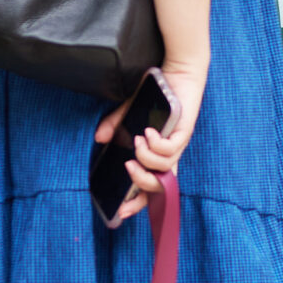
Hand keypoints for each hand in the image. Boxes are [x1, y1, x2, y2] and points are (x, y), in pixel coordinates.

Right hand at [94, 60, 207, 222]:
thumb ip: (115, 125)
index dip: (139, 203)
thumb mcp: (129, 109)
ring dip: (146, 159)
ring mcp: (178, 144)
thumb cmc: (156, 92)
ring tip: (137, 141)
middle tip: (128, 170)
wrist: (177, 70)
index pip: (152, 187)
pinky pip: (170, 150)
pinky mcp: (184, 131)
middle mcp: (170, 153)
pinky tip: (148, 132)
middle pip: (161, 186)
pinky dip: (156, 145)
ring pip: (164, 169)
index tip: (122, 212)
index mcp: (159, 153)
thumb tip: (99, 139)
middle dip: (142, 185)